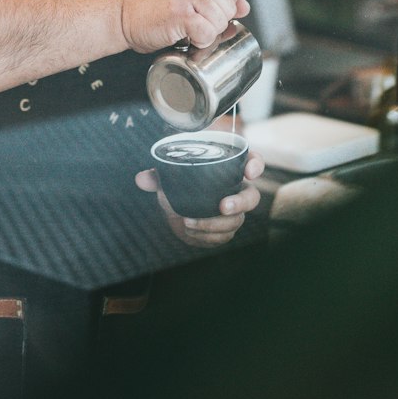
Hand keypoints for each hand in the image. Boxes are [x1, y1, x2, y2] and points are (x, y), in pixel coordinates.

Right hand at [118, 0, 249, 54]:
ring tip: (188, 29)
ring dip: (208, 32)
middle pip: (229, 5)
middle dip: (217, 21)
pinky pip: (208, 33)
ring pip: (221, 21)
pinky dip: (200, 41)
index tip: (205, 12)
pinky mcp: (181, 12)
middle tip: (194, 23)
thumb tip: (245, 6)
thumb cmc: (150, 5)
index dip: (223, 5)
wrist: (121, 15)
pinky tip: (186, 36)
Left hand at [135, 153, 263, 247]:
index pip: (253, 162)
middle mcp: (237, 190)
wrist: (177, 206)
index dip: (256, 166)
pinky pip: (225, 237)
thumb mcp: (167, 177)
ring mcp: (235, 212)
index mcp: (230, 168)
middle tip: (222, 206)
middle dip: (240, 203)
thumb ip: (156, 177)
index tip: (249, 172)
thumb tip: (141, 180)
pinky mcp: (226, 230)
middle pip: (252, 197)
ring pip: (236, 222)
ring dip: (214, 225)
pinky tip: (190, 233)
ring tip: (189, 223)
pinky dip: (207, 237)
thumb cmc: (178, 183)